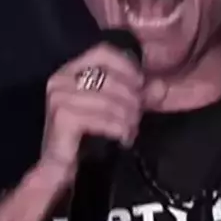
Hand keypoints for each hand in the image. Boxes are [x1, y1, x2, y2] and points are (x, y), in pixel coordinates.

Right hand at [39, 42, 165, 183]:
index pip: (102, 52)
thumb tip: (161, 87)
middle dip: (131, 100)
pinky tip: (123, 139)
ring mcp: (59, 98)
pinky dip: (119, 130)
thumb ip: (135, 96)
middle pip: (111, 79)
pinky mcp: (63, 118)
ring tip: (130, 131)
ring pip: (111, 101)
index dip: (127, 66)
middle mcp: (60, 79)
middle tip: (137, 118)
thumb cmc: (84, 137)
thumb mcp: (111, 111)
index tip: (141, 85)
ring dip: (127, 119)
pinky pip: (104, 119)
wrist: (58, 169)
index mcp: (69, 71)